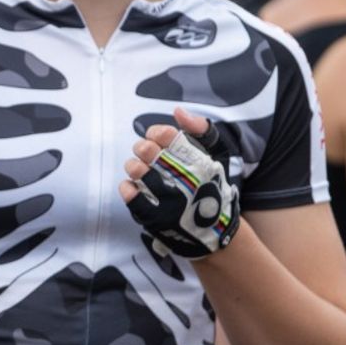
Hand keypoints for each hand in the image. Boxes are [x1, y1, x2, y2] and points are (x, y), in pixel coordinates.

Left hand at [119, 107, 239, 258]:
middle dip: (143, 148)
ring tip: (140, 169)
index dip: (156, 133)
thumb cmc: (213, 188)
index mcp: (198, 161)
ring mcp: (168, 201)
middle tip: (146, 153)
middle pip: (147, 151)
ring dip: (134, 166)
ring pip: (137, 171)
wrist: (214, 232)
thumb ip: (203, 131)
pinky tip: (133, 186)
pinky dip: (127, 187)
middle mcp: (183, 180)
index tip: (157, 139)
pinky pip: (130, 195)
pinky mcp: (155, 218)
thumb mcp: (218, 157)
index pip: (166, 135)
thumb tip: (178, 111)